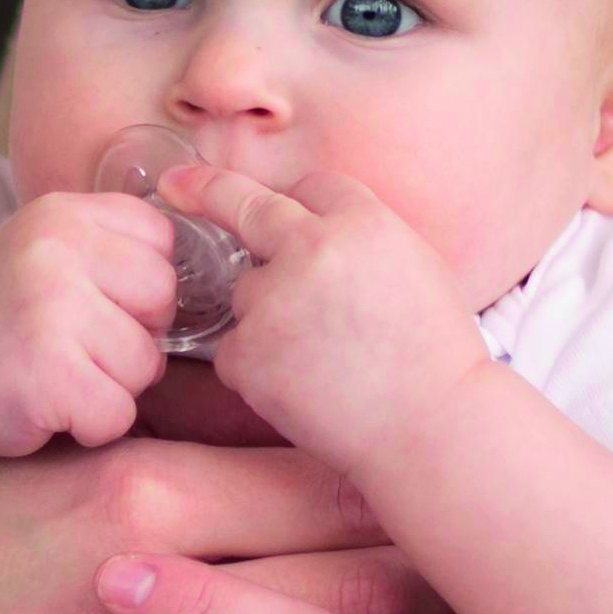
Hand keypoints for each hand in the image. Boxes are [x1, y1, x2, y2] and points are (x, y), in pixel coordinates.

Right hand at [0, 194, 207, 458]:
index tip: (96, 306)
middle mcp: (56, 251)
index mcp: (65, 213)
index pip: (162, 243)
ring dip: (111, 387)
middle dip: (134, 338)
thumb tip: (216, 274)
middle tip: (76, 349)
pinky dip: (90, 426)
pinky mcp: (46, 375)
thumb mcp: (48, 252)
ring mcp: (50, 310)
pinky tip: (49, 407)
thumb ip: (114, 249)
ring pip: (145, 364)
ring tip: (57, 377)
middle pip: (163, 302)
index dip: (140, 289)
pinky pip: (116, 412)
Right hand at [0, 437, 488, 613]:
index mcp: (136, 494)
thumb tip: (333, 409)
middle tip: (559, 609)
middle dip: (461, 603)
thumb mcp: (66, 450)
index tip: (514, 509)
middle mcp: (131, 600)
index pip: (332, 490)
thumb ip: (192, 432)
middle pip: (346, 596)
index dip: (437, 502)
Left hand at [165, 162, 496, 461]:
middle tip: (177, 186)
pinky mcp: (247, 351)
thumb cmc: (436, 357)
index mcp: (363, 221)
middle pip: (248, 208)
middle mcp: (312, 248)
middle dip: (208, 190)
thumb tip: (317, 228)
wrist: (430, 427)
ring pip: (247, 292)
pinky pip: (235, 349)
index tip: (258, 192)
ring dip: (269, 316)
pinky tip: (302, 387)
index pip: (311, 186)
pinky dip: (257, 368)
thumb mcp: (419, 268)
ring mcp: (274, 298)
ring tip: (324, 359)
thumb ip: (362, 240)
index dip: (300, 203)